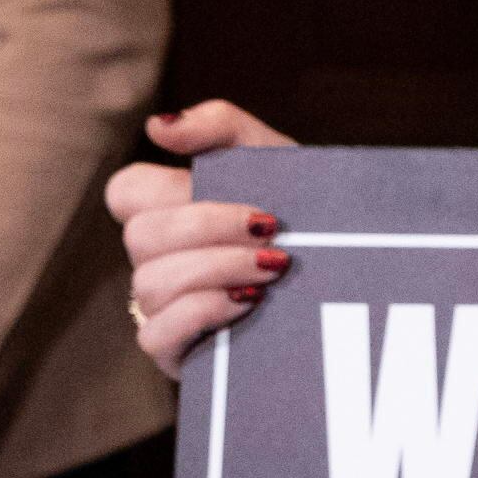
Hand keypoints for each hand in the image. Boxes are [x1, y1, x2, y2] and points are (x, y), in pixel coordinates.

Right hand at [106, 98, 301, 376]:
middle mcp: (160, 258)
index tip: (226, 186)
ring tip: (274, 268)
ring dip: (218, 268)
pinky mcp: (176, 351)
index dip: (164, 186)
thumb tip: (157, 125)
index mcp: (173, 210)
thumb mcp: (274, 160)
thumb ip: (219, 127)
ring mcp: (163, 307)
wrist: (352, 279)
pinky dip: (203, 311)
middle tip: (270, 230)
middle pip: (141, 236)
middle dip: (210, 227)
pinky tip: (249, 302)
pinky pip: (155, 335)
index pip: (126, 190)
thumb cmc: (304, 214)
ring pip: (150, 283)